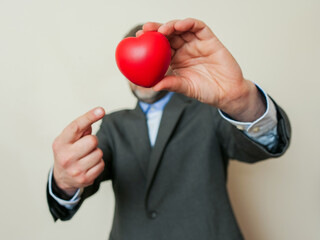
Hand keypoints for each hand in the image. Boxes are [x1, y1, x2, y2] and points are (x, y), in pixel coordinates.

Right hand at [52, 107, 104, 195]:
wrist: (62, 177)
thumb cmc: (68, 152)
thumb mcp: (69, 139)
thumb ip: (82, 128)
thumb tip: (98, 113)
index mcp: (60, 143)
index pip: (76, 127)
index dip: (89, 117)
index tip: (101, 110)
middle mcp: (66, 157)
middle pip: (92, 140)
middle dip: (92, 141)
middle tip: (85, 146)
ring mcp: (75, 170)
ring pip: (99, 153)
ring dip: (95, 153)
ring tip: (86, 156)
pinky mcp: (85, 179)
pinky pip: (101, 164)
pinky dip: (98, 163)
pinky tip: (89, 165)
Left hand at [138, 18, 265, 121]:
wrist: (227, 93)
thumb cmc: (206, 91)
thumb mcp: (185, 88)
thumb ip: (171, 84)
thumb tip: (153, 86)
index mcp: (176, 60)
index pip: (160, 48)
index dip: (149, 42)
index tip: (137, 40)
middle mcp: (184, 50)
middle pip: (168, 35)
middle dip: (156, 30)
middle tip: (145, 30)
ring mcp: (196, 43)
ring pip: (181, 28)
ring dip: (170, 25)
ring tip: (162, 30)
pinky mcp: (209, 39)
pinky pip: (198, 27)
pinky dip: (188, 24)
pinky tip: (179, 26)